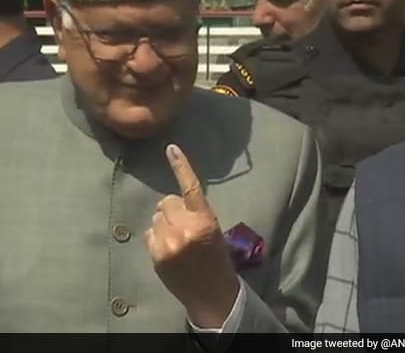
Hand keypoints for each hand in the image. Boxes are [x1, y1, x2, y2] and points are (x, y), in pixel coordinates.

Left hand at [145, 143, 238, 327]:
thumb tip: (172, 203)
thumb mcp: (214, 231)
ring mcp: (167, 242)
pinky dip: (157, 237)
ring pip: (156, 216)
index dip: (181, 166)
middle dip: (172, 209)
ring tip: (177, 239)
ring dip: (164, 223)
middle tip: (182, 223)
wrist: (212, 293)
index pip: (191, 187)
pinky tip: (169, 249)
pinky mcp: (156, 254)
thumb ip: (195, 214)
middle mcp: (184, 228)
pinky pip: (150, 233)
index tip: (171, 148)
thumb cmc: (218, 259)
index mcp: (205, 220)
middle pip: (167, 201)